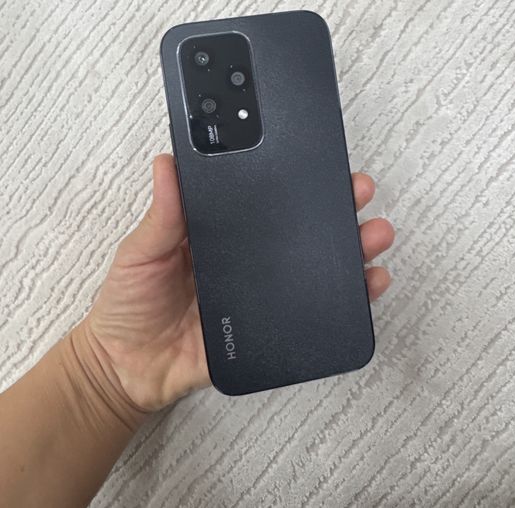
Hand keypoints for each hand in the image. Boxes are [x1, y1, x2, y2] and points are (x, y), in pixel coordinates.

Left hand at [83, 155, 393, 412]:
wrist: (126, 368)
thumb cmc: (129, 303)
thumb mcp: (141, 250)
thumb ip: (161, 213)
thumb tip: (167, 162)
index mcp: (221, 233)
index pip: (266, 200)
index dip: (294, 181)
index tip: (319, 161)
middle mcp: (250, 260)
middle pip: (301, 230)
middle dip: (337, 208)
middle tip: (358, 190)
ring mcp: (265, 294)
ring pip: (317, 267)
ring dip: (352, 250)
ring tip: (373, 235)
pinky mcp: (271, 329)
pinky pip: (314, 313)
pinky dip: (346, 301)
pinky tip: (365, 285)